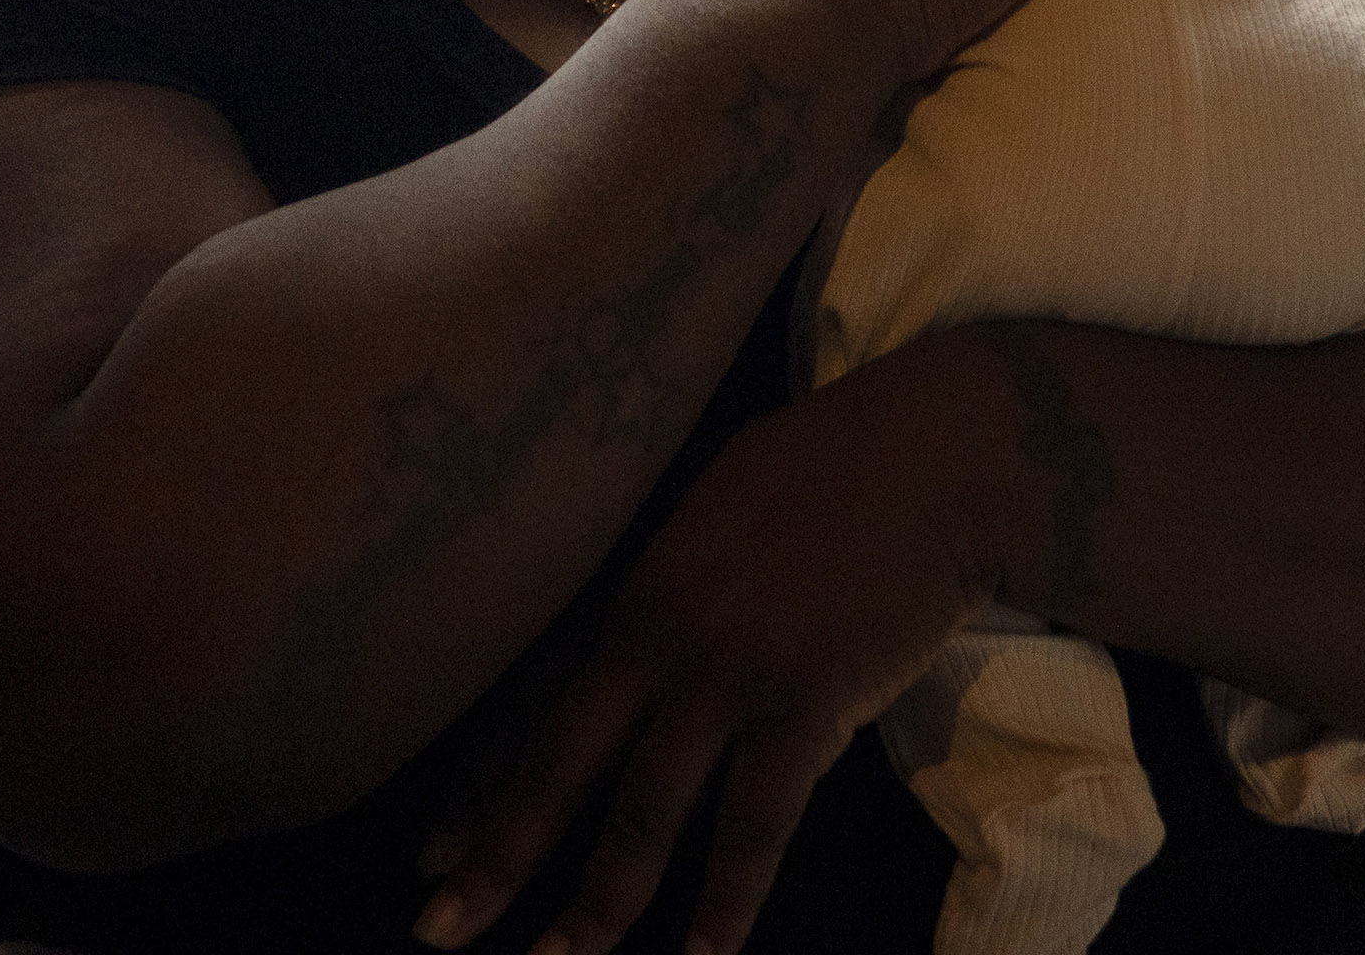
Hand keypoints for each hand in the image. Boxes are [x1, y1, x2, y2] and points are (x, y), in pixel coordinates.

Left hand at [413, 355, 996, 954]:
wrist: (931, 458)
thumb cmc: (833, 466)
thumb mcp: (716, 513)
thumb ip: (678, 584)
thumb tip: (657, 628)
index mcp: (636, 598)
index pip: (540, 711)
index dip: (485, 788)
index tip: (434, 853)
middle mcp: (662, 646)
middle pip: (561, 769)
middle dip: (498, 857)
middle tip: (437, 932)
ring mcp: (728, 680)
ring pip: (645, 812)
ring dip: (600, 902)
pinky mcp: (804, 709)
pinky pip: (755, 822)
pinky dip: (729, 896)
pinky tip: (708, 953)